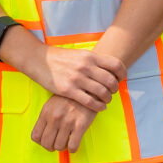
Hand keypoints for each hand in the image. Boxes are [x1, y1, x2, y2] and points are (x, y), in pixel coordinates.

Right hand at [4, 32, 123, 111]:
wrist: (40, 60)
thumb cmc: (60, 58)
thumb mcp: (79, 54)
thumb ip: (94, 61)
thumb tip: (109, 68)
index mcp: (90, 56)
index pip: (115, 65)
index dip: (122, 74)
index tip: (121, 79)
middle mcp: (85, 66)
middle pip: (111, 81)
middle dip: (115, 89)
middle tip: (112, 92)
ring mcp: (77, 79)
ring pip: (102, 92)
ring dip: (107, 98)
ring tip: (106, 100)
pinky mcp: (68, 90)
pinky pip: (90, 102)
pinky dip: (99, 106)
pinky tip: (99, 107)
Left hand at [30, 96, 94, 153]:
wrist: (88, 89)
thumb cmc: (70, 97)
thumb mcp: (52, 103)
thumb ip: (47, 117)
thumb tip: (44, 132)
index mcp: (46, 112)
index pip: (35, 136)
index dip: (41, 142)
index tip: (47, 141)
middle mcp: (55, 118)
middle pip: (46, 143)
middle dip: (51, 147)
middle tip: (57, 144)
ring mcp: (67, 122)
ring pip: (59, 146)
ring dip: (62, 147)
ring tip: (66, 142)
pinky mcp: (80, 125)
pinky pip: (73, 146)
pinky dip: (73, 148)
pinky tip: (74, 143)